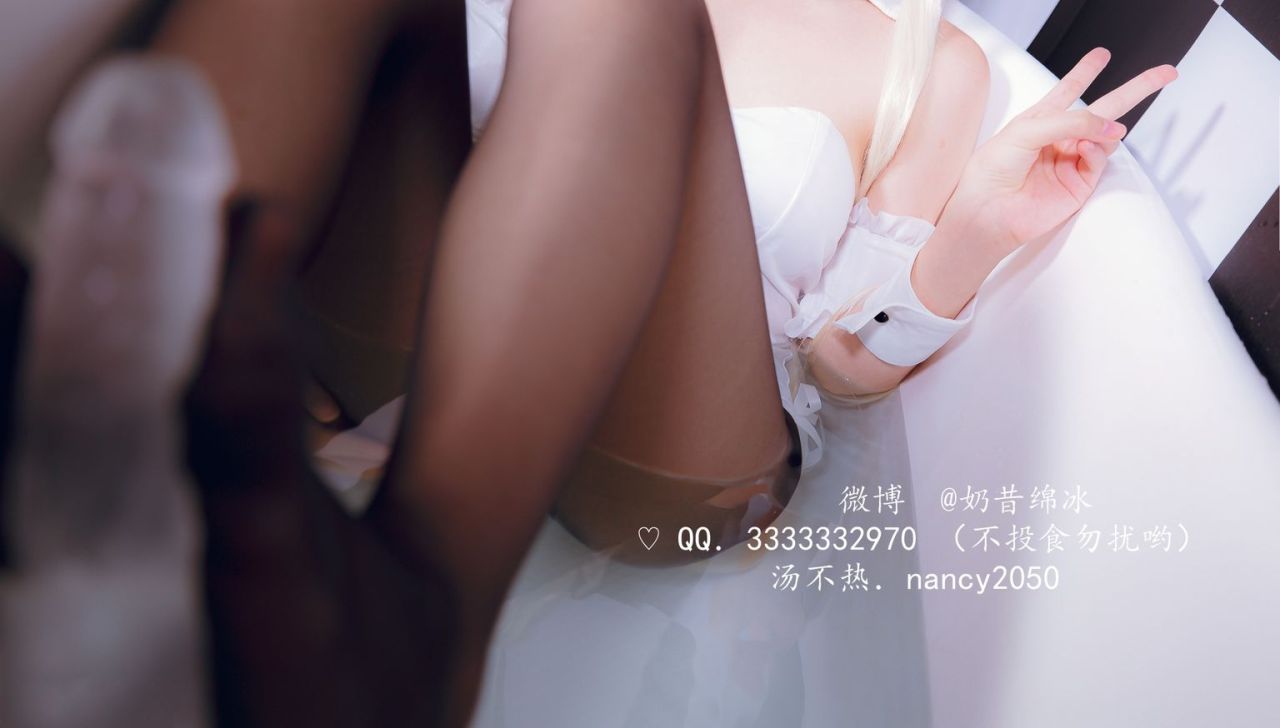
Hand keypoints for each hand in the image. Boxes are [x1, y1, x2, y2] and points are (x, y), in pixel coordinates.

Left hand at [941, 48, 1177, 260]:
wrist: (987, 211)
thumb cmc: (992, 170)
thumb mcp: (1027, 131)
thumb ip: (1070, 121)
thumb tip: (1111, 125)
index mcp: (1040, 121)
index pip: (1068, 90)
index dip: (1085, 72)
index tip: (1101, 55)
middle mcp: (1059, 139)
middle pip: (1103, 109)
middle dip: (1134, 90)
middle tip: (1165, 73)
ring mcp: (1071, 161)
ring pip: (1107, 135)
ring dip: (1105, 129)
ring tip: (1090, 136)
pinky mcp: (1079, 183)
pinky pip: (1100, 158)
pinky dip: (1098, 150)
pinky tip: (1084, 149)